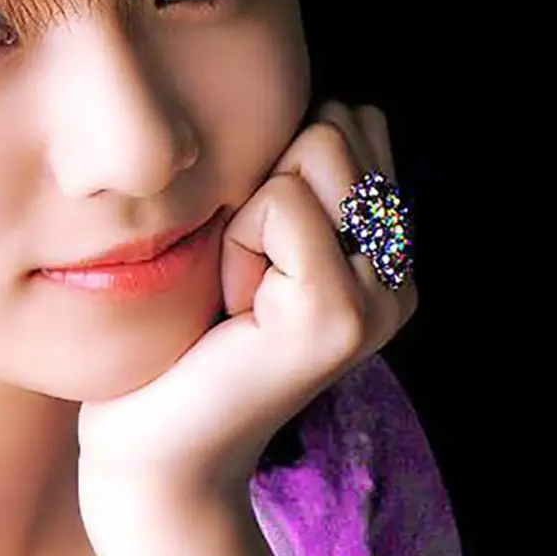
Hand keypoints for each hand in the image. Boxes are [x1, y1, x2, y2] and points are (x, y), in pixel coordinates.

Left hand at [76, 100, 417, 552]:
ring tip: (240, 291)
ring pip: (315, 151)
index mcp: (385, 255)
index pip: (359, 122)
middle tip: (243, 274)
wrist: (158, 452)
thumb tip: (324, 103)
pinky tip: (234, 309)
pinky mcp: (338, 316)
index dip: (279, 162)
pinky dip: (240, 243)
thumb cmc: (181, 343)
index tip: (252, 250)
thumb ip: (290, 180)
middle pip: (340, 124)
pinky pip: (284, 204)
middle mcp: (398, 275)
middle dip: (266, 182)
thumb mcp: (244, 242)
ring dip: (251, 211)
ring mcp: (380, 298)